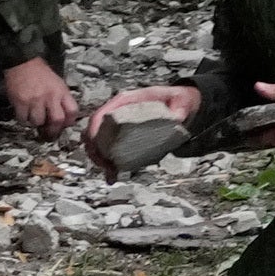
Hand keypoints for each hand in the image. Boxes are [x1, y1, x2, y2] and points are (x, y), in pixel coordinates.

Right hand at [1, 59, 81, 139]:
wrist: (23, 63)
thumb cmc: (41, 74)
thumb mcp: (58, 83)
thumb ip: (61, 98)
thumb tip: (63, 117)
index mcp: (62, 91)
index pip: (72, 111)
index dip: (70, 121)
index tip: (65, 125)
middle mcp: (50, 96)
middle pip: (57, 120)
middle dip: (54, 130)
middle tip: (49, 134)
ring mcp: (35, 100)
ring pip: (38, 122)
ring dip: (36, 123)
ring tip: (34, 118)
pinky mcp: (20, 102)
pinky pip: (23, 119)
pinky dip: (24, 120)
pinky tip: (24, 114)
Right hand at [84, 84, 200, 172]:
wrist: (180, 106)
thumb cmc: (175, 100)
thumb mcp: (180, 100)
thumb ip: (179, 107)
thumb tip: (177, 117)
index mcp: (126, 102)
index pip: (101, 114)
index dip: (93, 130)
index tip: (95, 144)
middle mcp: (118, 113)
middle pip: (94, 132)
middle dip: (95, 150)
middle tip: (105, 165)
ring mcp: (118, 127)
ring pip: (98, 143)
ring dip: (100, 159)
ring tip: (111, 172)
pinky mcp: (122, 138)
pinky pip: (109, 151)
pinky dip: (109, 164)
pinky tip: (113, 175)